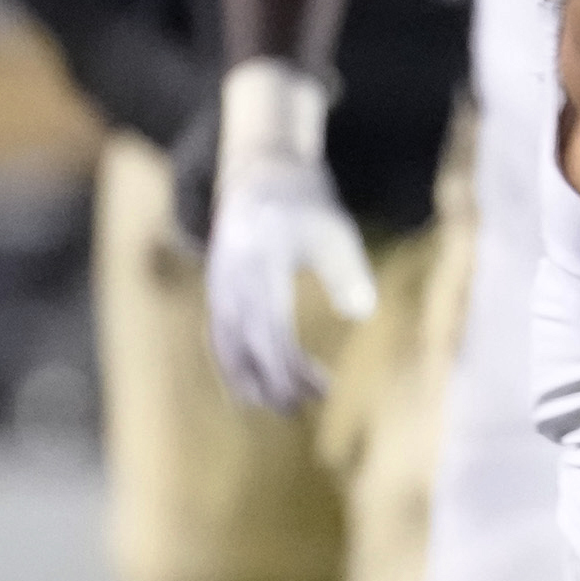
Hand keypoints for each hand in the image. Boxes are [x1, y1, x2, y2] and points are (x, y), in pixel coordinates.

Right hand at [203, 60, 374, 413]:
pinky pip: (219, 333)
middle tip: (299, 409)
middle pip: (245, 344)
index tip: (318, 391)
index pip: (271, 329)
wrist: (260, 171)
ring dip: (248, 378)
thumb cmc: (305, 204)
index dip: (290, 367)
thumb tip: (362, 314)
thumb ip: (347, 270)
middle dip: (270, 381)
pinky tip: (257, 384)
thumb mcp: (334, 230)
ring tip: (276, 406)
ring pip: (225, 343)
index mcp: (259, 264)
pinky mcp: (217, 289)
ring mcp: (218, 284)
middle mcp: (230, 278)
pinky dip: (234, 362)